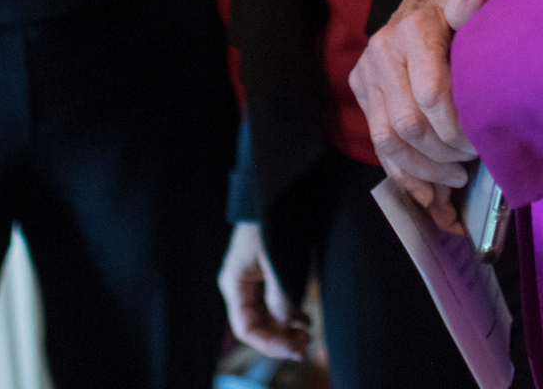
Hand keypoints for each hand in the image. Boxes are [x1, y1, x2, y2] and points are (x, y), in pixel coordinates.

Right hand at [218, 222, 309, 359]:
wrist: (275, 191)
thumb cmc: (270, 222)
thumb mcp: (276, 261)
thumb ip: (281, 296)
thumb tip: (288, 325)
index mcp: (234, 283)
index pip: (246, 329)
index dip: (269, 344)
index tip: (295, 350)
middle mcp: (240, 286)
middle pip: (256, 326)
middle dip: (280, 338)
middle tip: (306, 343)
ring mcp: (252, 281)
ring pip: (266, 318)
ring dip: (285, 329)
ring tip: (307, 333)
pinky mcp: (265, 276)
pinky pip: (273, 305)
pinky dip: (288, 315)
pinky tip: (303, 320)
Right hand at [350, 0, 489, 235]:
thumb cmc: (460, 5)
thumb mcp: (471, 1)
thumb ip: (471, 4)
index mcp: (412, 30)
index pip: (431, 95)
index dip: (458, 128)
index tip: (483, 141)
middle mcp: (382, 51)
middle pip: (408, 125)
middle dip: (444, 153)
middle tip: (473, 160)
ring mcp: (367, 73)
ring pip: (387, 141)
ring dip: (424, 171)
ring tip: (456, 177)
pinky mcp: (362, 90)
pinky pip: (377, 145)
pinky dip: (404, 176)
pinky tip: (429, 194)